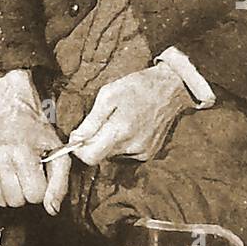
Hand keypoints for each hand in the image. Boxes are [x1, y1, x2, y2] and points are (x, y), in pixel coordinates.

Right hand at [0, 69, 69, 214]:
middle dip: (26, 193)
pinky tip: (5, 172)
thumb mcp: (59, 155)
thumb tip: (52, 210)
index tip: (41, 175)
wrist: (14, 115)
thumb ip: (60, 185)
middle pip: (16, 201)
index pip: (34, 196)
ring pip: (1, 201)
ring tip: (17, 173)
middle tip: (29, 175)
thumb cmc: (39, 136)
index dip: (42, 189)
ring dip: (13, 192)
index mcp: (22, 153)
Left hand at [66, 65, 194, 164]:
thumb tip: (76, 138)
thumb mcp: (108, 95)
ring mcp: (142, 151)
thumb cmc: (138, 87)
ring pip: (112, 155)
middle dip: (94, 142)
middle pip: (100, 156)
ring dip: (109, 142)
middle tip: (101, 122)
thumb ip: (91, 121)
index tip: (77, 138)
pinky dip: (123, 143)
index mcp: (120, 130)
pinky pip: (126, 154)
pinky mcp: (149, 153)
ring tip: (120, 121)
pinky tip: (130, 127)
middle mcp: (132, 146)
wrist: (170, 89)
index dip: (78, 150)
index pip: (90, 157)